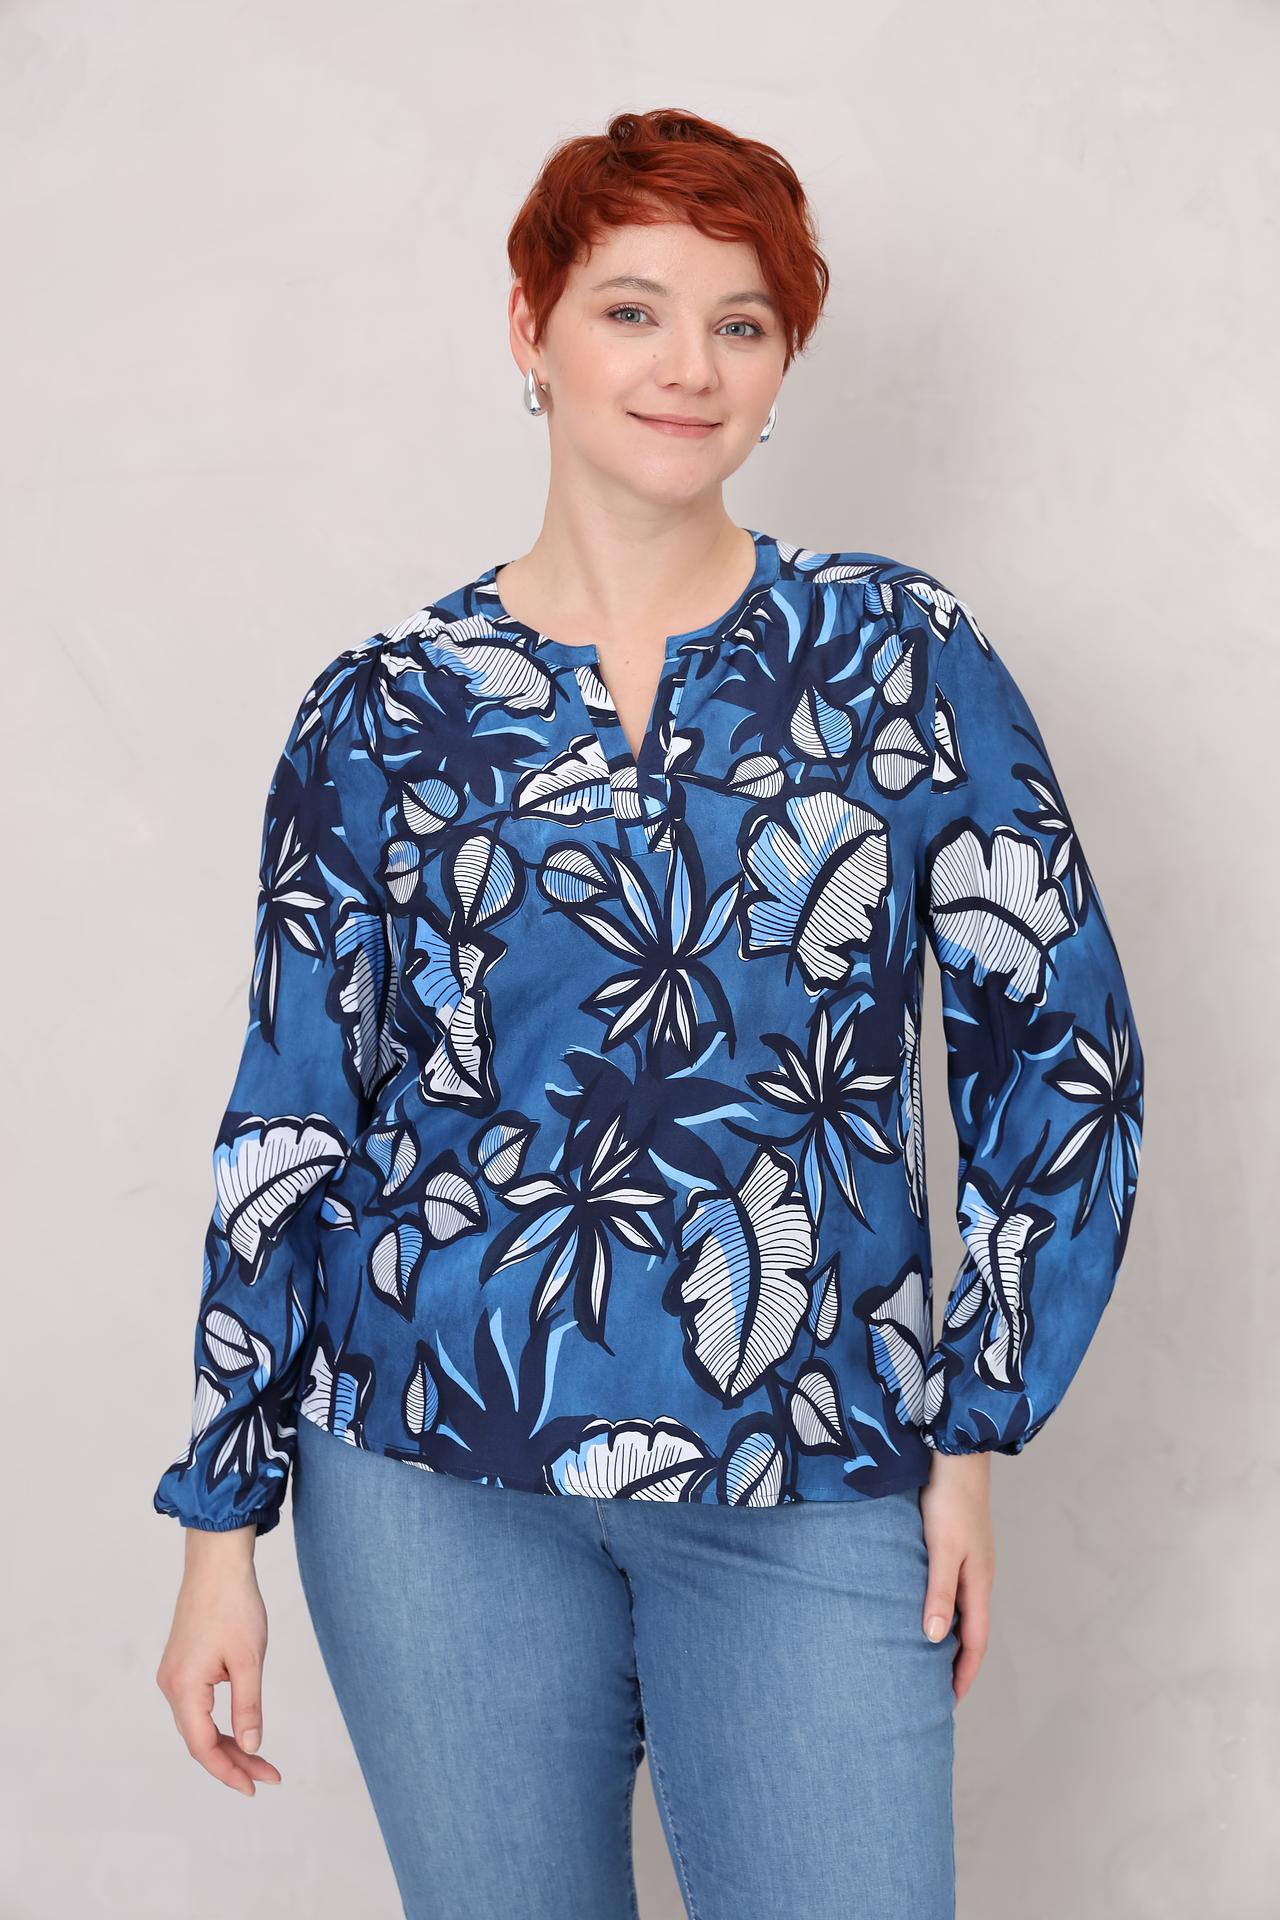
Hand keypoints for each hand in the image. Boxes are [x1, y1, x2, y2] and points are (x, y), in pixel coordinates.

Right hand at [155, 1528, 282, 1794]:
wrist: (217, 1563)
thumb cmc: (234, 1605)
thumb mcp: (249, 1659)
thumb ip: (249, 1706)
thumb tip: (252, 1746)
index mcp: (184, 1688)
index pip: (203, 1746)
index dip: (229, 1771)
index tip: (256, 1786)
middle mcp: (171, 1686)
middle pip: (199, 1740)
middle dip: (233, 1761)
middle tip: (268, 1775)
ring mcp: (173, 1675)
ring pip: (198, 1725)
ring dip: (227, 1743)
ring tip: (260, 1759)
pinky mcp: (181, 1665)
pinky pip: (198, 1707)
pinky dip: (219, 1723)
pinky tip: (240, 1728)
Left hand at [919, 1452, 994, 1704]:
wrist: (955, 1452)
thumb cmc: (949, 1500)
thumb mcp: (942, 1549)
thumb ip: (939, 1592)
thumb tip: (935, 1640)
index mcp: (978, 1582)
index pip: (975, 1642)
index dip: (963, 1674)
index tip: (947, 1703)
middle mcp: (977, 1575)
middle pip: (970, 1630)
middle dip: (956, 1663)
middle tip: (932, 1690)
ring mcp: (969, 1559)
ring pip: (960, 1609)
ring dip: (948, 1636)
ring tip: (924, 1658)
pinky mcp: (956, 1543)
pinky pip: (951, 1589)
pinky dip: (941, 1609)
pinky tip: (921, 1608)